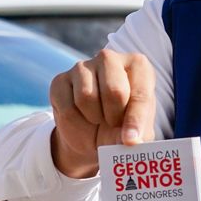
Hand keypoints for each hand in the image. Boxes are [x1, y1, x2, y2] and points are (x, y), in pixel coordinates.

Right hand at [48, 49, 155, 177]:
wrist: (93, 131)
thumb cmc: (123, 124)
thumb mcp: (136, 132)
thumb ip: (137, 134)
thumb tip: (129, 140)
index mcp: (138, 66)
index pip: (140, 93)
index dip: (136, 120)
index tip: (131, 141)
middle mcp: (110, 59)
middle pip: (114, 91)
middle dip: (114, 117)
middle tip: (114, 125)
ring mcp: (82, 67)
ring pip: (86, 97)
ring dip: (94, 120)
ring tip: (99, 121)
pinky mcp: (60, 80)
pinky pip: (67, 108)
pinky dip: (76, 126)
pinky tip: (82, 122)